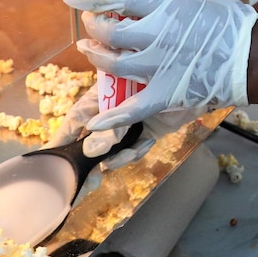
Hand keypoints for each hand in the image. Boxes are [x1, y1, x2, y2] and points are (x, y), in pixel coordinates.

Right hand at [46, 84, 199, 169]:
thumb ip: (113, 122)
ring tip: (126, 154)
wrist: (206, 78)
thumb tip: (91, 148)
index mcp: (103, 93)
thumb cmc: (169, 73)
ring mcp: (128, 123)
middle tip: (87, 183)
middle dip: (87, 162)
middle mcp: (112, 110)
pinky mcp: (145, 134)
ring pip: (110, 151)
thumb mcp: (134, 96)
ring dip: (115, 157)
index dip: (61, 139)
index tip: (50, 162)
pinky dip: (134, 153)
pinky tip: (146, 143)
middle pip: (88, 140)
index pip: (75, 119)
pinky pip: (132, 151)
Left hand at [63, 0, 257, 130]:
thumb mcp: (204, 0)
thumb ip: (177, 4)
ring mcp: (158, 66)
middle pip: (111, 31)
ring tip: (91, 51)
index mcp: (167, 7)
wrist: (255, 58)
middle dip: (95, 27)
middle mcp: (157, 35)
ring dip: (98, 58)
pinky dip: (112, 116)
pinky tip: (93, 122)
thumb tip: (161, 3)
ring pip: (114, 64)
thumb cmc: (234, 24)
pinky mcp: (166, 94)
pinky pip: (132, 108)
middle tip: (92, 25)